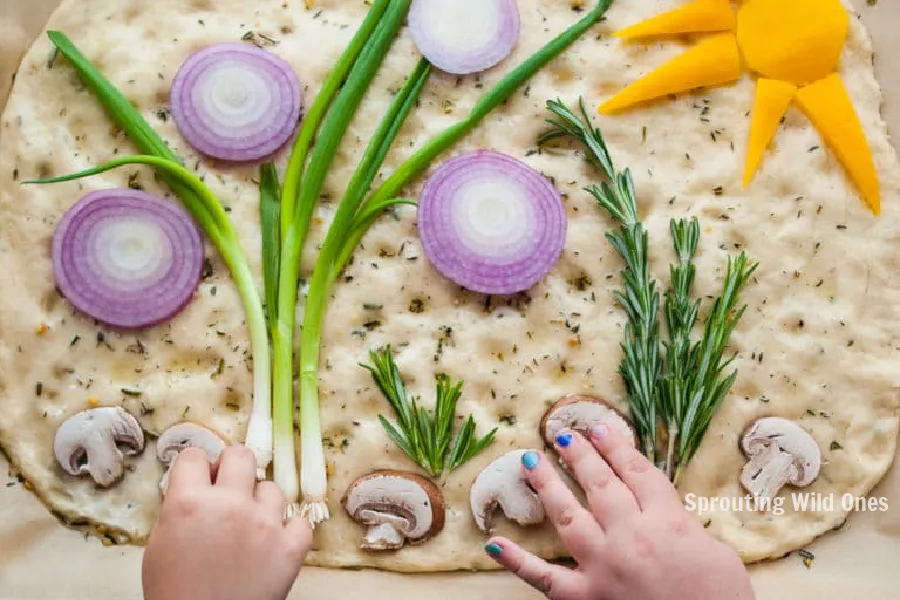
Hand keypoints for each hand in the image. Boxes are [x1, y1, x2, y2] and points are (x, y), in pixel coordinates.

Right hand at [142, 445, 311, 599]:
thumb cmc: (175, 592)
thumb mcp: (160, 543)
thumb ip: (179, 506)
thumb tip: (198, 484)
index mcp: (189, 503)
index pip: (195, 456)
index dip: (196, 468)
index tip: (199, 478)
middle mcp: (230, 505)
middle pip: (240, 455)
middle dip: (231, 468)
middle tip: (227, 490)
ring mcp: (264, 523)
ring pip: (271, 488)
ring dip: (259, 504)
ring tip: (248, 528)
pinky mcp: (291, 546)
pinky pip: (298, 522)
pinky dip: (287, 532)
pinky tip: (272, 543)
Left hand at [484, 425, 755, 599]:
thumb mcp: (718, 553)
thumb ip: (686, 526)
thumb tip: (664, 513)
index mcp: (667, 520)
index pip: (636, 472)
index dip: (617, 448)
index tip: (601, 430)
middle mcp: (630, 536)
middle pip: (600, 484)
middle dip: (580, 455)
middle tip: (563, 434)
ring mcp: (603, 566)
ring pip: (568, 516)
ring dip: (548, 485)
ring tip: (531, 461)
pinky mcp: (585, 598)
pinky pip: (544, 577)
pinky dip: (517, 561)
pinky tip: (494, 544)